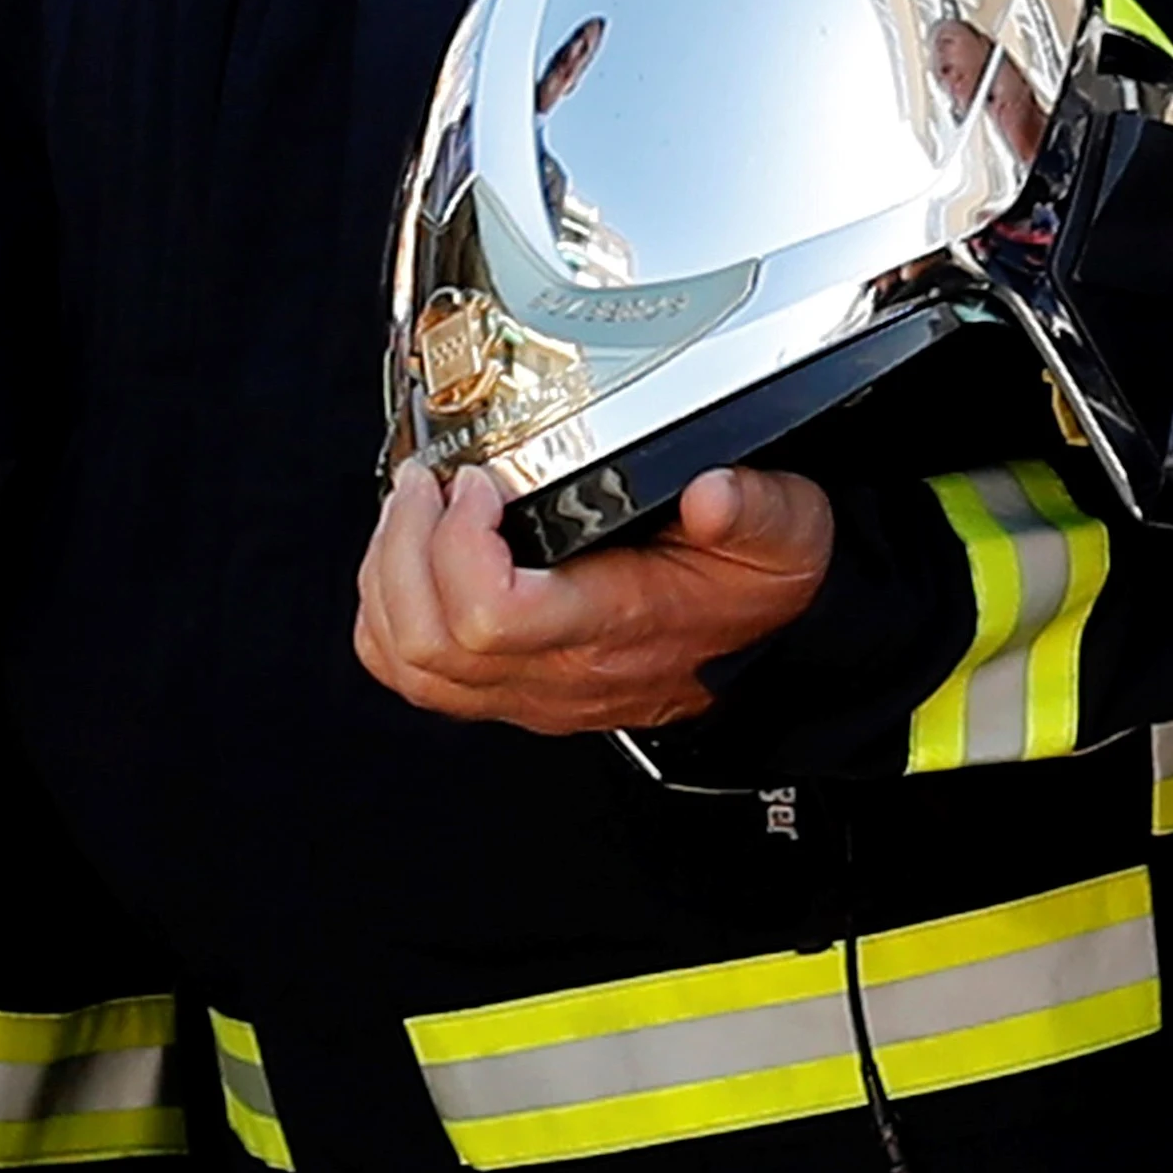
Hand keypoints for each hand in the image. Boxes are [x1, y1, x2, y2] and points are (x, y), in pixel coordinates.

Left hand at [355, 459, 832, 733]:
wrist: (774, 644)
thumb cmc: (759, 585)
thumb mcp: (785, 531)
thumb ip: (755, 508)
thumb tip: (714, 491)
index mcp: (615, 626)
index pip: (494, 618)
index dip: (459, 545)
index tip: (479, 484)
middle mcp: (560, 671)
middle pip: (428, 642)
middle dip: (405, 545)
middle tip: (427, 483)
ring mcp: (527, 689)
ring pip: (407, 661)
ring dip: (387, 574)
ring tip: (412, 507)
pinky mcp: (506, 688)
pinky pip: (411, 669)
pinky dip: (387, 609)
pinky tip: (410, 556)